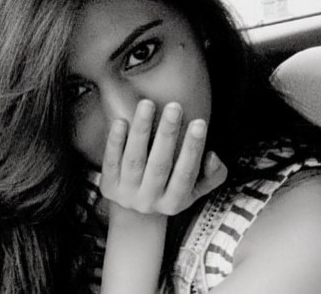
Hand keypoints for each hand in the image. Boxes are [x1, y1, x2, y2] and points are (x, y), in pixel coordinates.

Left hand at [100, 100, 226, 215]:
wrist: (135, 216)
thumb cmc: (170, 190)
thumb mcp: (196, 189)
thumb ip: (212, 175)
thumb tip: (212, 156)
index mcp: (174, 203)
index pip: (186, 174)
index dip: (193, 148)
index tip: (199, 122)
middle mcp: (149, 201)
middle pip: (159, 165)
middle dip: (167, 134)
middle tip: (174, 106)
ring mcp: (126, 194)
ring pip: (134, 159)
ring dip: (141, 130)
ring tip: (147, 104)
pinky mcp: (108, 186)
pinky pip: (110, 162)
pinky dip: (115, 141)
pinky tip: (121, 121)